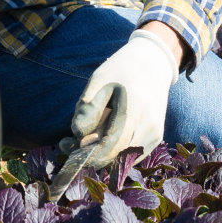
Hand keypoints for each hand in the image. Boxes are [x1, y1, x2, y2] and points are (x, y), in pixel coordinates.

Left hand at [62, 28, 179, 169]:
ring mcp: (154, 134)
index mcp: (135, 109)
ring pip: (121, 158)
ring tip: (84, 135)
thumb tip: (78, 135)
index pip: (112, 145)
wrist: (153, 64)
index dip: (88, 153)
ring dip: (101, 154)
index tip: (67, 147)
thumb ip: (88, 108)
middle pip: (115, 155)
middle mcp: (149, 126)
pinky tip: (103, 134)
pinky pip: (129, 154)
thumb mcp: (99, 80)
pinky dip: (113, 151)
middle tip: (66, 143)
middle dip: (89, 155)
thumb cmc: (121, 70)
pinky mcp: (155, 139)